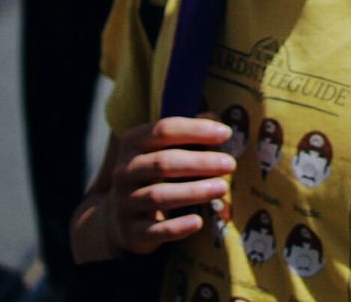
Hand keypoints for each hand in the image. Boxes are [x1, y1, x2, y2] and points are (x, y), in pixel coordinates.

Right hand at [104, 117, 235, 255]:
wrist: (120, 216)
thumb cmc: (154, 173)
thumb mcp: (164, 149)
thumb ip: (188, 133)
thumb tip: (216, 119)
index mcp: (133, 143)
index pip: (163, 130)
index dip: (195, 130)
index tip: (226, 133)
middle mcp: (125, 171)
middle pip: (163, 163)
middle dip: (200, 162)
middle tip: (230, 164)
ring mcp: (125, 202)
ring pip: (158, 196)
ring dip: (193, 191)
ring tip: (222, 187)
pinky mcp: (131, 231)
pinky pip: (154, 230)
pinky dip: (177, 227)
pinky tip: (198, 222)